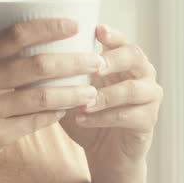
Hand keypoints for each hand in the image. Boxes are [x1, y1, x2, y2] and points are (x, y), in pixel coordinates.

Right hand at [0, 18, 104, 182]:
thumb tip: (40, 40)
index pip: (17, 34)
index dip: (50, 27)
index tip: (75, 26)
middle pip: (38, 65)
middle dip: (74, 62)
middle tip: (97, 62)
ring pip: (42, 96)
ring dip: (73, 93)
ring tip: (92, 91)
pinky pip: (34, 121)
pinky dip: (55, 115)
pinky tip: (67, 111)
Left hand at [60, 25, 162, 180]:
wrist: (106, 152)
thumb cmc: (88, 113)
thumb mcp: (74, 90)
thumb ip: (64, 73)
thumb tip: (33, 54)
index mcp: (125, 60)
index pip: (122, 40)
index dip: (112, 34)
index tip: (97, 30)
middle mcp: (142, 73)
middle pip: (135, 56)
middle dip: (113, 60)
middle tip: (95, 66)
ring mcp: (150, 96)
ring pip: (133, 88)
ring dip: (106, 95)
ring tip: (83, 102)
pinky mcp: (148, 120)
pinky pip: (128, 115)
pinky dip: (104, 117)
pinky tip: (83, 120)